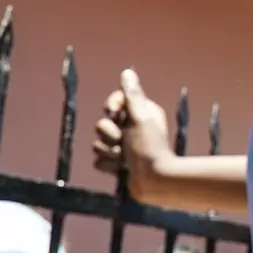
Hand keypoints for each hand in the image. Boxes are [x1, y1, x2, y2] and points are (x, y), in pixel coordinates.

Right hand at [93, 69, 173, 198]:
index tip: (114, 112)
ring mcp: (124, 146)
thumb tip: (127, 72)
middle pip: (102, 124)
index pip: (115, 101)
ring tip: (124, 159)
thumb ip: (133, 95)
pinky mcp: (118, 163)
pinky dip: (108, 165)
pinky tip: (121, 168)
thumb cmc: (150, 147)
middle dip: (109, 135)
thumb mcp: (141, 118)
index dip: (111, 106)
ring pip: (98, 144)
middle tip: (123, 142)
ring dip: (109, 152)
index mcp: (141, 114)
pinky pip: (99, 160)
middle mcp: (132, 128)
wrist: (154, 181)